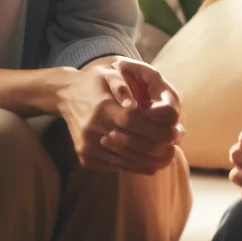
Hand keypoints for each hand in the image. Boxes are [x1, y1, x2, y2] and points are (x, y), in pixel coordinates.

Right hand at [56, 57, 182, 174]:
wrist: (66, 95)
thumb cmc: (94, 82)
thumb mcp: (108, 73)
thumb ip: (123, 86)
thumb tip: (134, 105)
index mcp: (103, 107)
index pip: (135, 122)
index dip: (158, 129)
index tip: (176, 132)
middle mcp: (93, 129)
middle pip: (133, 145)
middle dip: (159, 148)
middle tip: (176, 147)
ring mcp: (88, 146)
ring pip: (125, 160)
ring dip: (150, 161)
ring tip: (168, 158)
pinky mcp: (85, 157)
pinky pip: (114, 166)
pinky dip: (135, 167)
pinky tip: (151, 164)